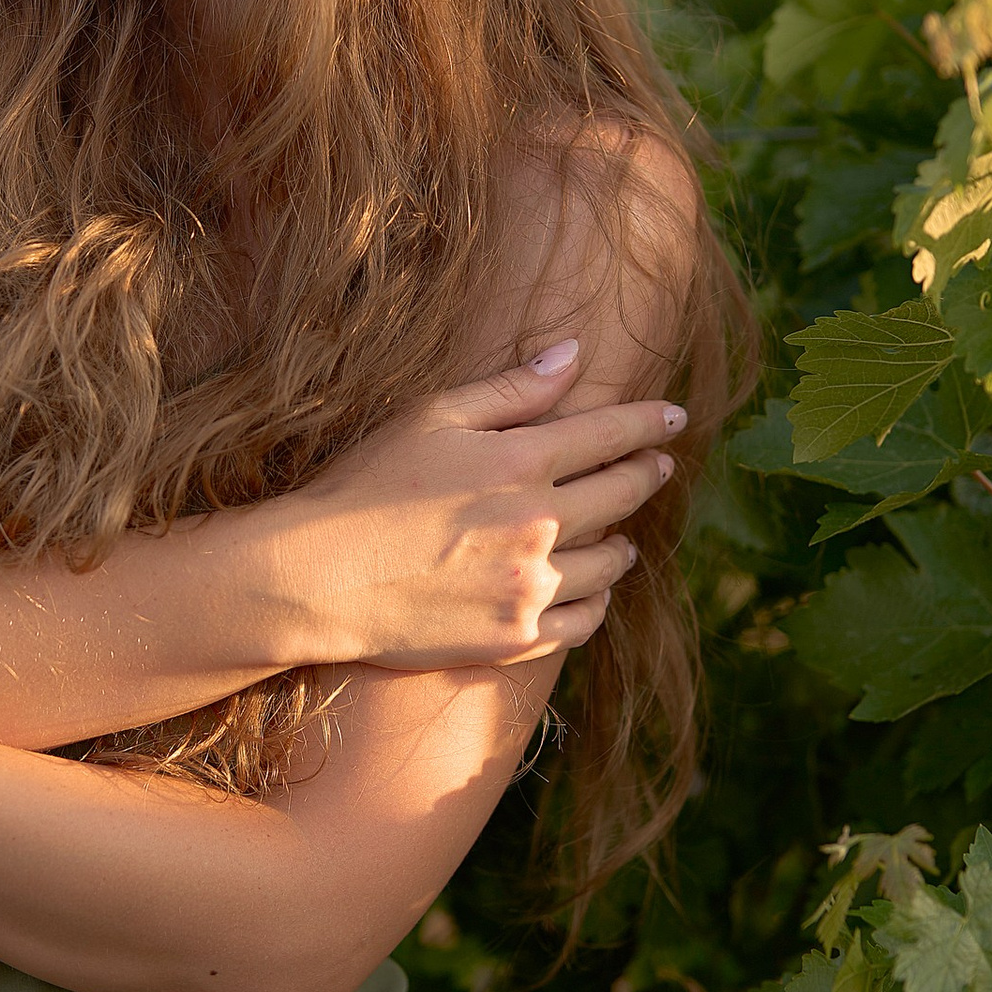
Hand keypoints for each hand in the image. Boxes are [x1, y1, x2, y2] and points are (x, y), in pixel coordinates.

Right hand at [271, 340, 684, 670]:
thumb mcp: (433, 417)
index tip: (674, 416)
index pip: (610, 434)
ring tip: (626, 538)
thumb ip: (512, 388)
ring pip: (611, 564)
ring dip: (626, 544)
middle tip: (662, 465)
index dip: (649, 422)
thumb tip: (575, 354)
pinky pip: (584, 621)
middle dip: (648, 473)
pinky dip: (598, 603)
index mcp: (522, 461)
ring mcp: (532, 587)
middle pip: (621, 495)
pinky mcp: (516, 637)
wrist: (318, 577)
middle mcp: (540, 524)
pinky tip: (595, 592)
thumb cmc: (365, 486)